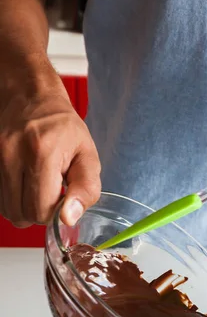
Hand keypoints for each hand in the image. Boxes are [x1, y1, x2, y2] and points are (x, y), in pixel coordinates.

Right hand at [0, 68, 100, 226]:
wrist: (32, 97)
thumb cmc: (63, 128)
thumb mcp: (87, 156)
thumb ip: (85, 189)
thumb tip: (68, 218)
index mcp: (41, 152)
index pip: (41, 210)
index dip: (55, 211)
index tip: (62, 196)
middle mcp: (11, 153)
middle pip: (21, 214)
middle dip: (39, 211)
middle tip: (50, 192)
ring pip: (6, 209)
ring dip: (24, 206)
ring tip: (36, 186)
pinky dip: (12, 198)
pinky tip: (23, 183)